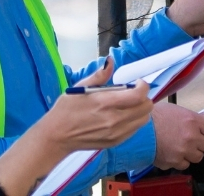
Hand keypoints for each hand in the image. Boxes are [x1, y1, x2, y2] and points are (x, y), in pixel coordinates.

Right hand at [0, 58, 152, 195]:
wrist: (57, 136)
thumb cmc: (67, 109)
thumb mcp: (80, 87)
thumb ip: (99, 75)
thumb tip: (110, 61)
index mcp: (106, 103)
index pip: (139, 95)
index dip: (143, 86)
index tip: (137, 82)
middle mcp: (114, 119)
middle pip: (146, 107)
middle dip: (144, 97)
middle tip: (134, 92)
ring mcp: (116, 133)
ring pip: (144, 119)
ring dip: (141, 109)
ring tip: (129, 104)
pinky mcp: (116, 142)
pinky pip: (135, 129)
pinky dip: (135, 120)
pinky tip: (123, 115)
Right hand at [151, 102, 203, 169]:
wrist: (138, 130)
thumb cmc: (155, 117)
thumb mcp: (177, 110)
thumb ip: (193, 117)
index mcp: (193, 121)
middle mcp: (191, 137)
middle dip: (202, 142)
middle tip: (193, 138)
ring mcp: (183, 152)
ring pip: (198, 157)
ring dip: (192, 152)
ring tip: (180, 145)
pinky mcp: (174, 162)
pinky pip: (184, 164)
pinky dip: (180, 160)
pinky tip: (172, 151)